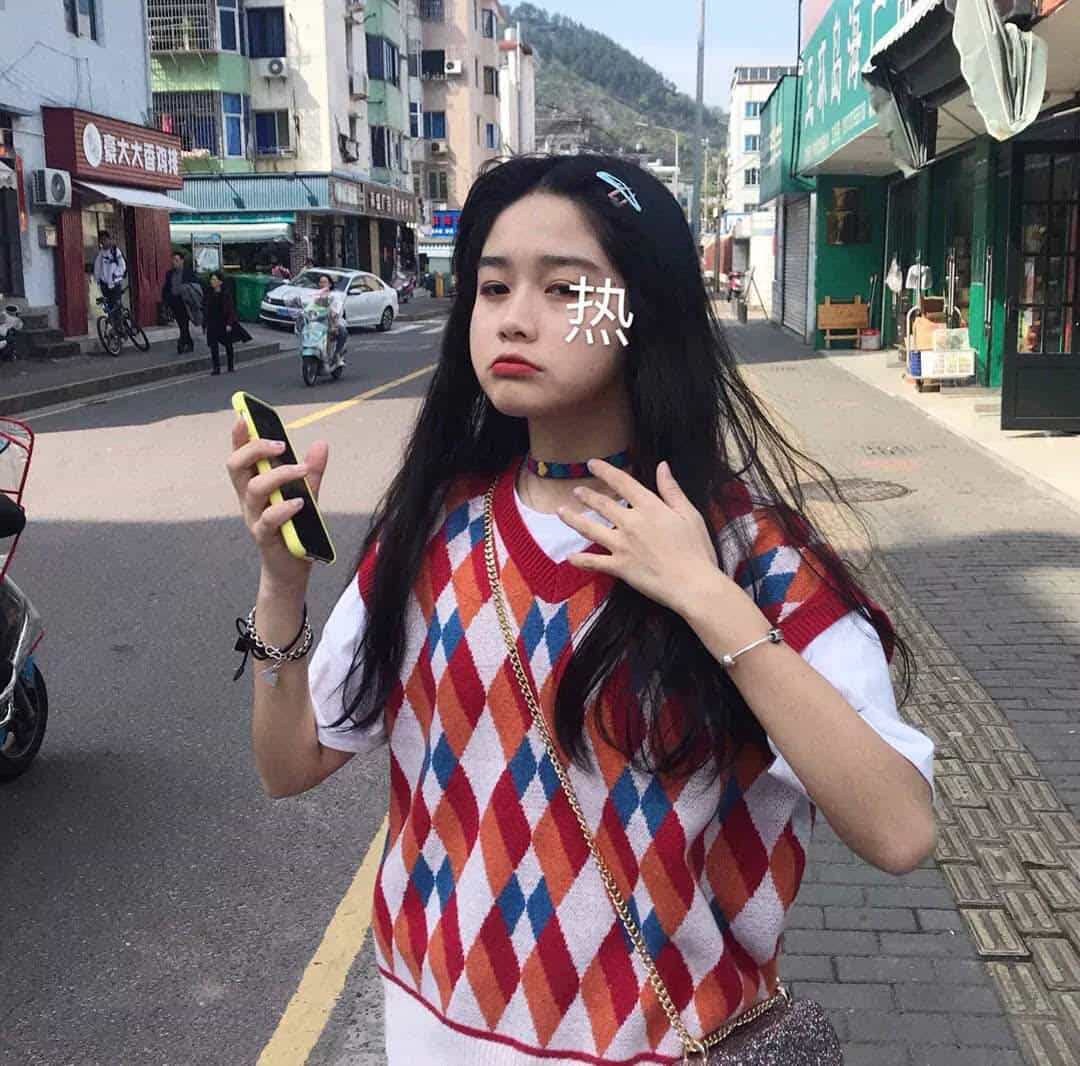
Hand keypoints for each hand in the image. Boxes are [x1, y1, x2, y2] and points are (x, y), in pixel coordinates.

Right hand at [226, 419, 328, 591]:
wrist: (293, 567)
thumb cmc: (295, 527)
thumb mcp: (307, 494)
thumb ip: (311, 470)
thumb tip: (320, 443)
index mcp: (254, 485)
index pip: (240, 456)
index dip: (238, 437)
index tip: (243, 417)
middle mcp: (248, 499)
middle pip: (236, 466)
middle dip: (254, 449)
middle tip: (280, 444)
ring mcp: (254, 517)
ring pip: (253, 489)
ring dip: (278, 476)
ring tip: (301, 470)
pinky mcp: (264, 537)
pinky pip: (268, 519)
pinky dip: (284, 508)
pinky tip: (300, 502)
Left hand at [558, 459, 721, 616]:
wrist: (693, 584)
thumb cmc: (696, 549)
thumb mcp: (689, 514)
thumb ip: (672, 490)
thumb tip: (662, 466)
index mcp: (650, 507)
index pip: (622, 483)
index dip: (605, 471)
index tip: (592, 464)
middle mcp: (631, 523)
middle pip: (602, 504)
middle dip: (587, 496)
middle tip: (576, 491)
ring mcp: (622, 545)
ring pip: (590, 529)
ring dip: (574, 519)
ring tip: (561, 512)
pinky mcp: (619, 567)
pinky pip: (594, 562)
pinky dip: (580, 559)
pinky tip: (569, 557)